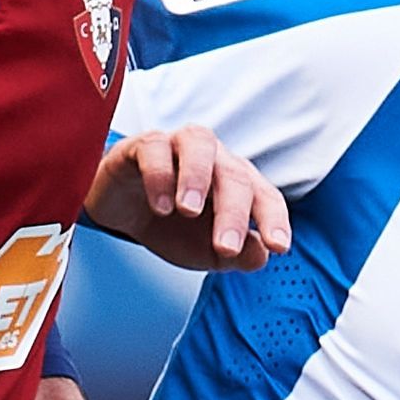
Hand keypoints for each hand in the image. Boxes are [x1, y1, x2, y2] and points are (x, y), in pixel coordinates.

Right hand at [88, 125, 289, 271]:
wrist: (122, 214)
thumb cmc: (171, 227)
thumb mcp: (206, 252)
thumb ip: (238, 255)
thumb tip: (260, 254)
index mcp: (238, 185)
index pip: (265, 196)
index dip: (274, 219)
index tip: (277, 246)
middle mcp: (214, 159)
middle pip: (235, 175)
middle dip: (233, 213)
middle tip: (224, 248)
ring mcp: (179, 147)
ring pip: (199, 144)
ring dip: (197, 177)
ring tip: (187, 211)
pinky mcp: (143, 145)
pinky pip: (155, 148)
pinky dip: (158, 176)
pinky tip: (160, 206)